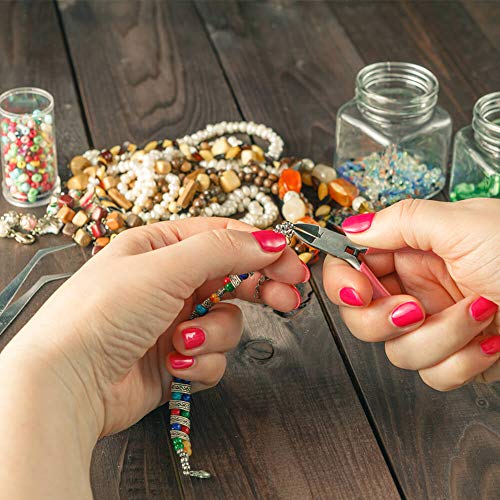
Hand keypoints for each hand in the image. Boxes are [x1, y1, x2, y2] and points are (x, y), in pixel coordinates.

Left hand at [2, 218, 306, 437]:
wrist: (68, 384)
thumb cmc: (102, 314)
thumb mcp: (164, 268)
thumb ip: (223, 250)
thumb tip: (270, 240)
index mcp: (161, 247)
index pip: (225, 239)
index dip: (262, 250)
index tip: (294, 265)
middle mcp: (170, 282)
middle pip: (234, 278)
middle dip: (260, 290)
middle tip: (287, 300)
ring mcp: (175, 321)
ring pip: (227, 323)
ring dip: (213, 336)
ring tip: (184, 342)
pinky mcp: (178, 358)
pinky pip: (213, 357)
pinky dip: (200, 363)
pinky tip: (174, 365)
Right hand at [323, 198, 498, 390]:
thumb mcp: (464, 225)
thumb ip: (399, 221)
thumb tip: (349, 227)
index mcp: (410, 250)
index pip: (349, 267)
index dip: (344, 283)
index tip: (359, 292)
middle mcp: (415, 287)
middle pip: (360, 317)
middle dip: (385, 320)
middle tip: (413, 310)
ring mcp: (433, 324)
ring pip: (397, 352)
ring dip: (440, 339)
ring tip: (480, 314)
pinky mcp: (455, 356)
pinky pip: (433, 375)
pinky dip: (463, 363)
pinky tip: (491, 342)